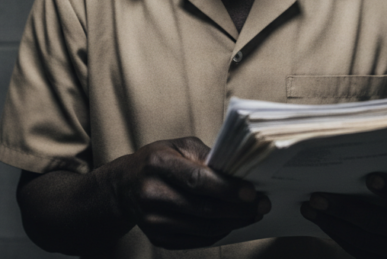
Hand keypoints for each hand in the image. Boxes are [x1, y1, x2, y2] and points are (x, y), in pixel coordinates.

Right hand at [111, 136, 270, 248]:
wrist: (124, 187)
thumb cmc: (157, 162)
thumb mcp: (177, 146)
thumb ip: (205, 156)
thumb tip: (236, 171)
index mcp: (157, 164)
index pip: (197, 180)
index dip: (227, 188)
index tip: (251, 192)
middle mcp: (151, 193)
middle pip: (203, 209)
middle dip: (238, 209)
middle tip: (262, 205)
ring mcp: (153, 220)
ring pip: (203, 228)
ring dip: (233, 223)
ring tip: (251, 214)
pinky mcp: (157, 237)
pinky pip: (196, 239)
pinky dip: (219, 232)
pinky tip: (231, 223)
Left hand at [300, 173, 386, 258]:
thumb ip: (385, 169)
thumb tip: (347, 150)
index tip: (370, 177)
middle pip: (378, 223)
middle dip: (344, 210)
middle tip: (316, 197)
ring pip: (362, 239)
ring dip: (332, 223)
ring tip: (309, 208)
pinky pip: (356, 249)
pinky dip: (336, 232)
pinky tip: (319, 219)